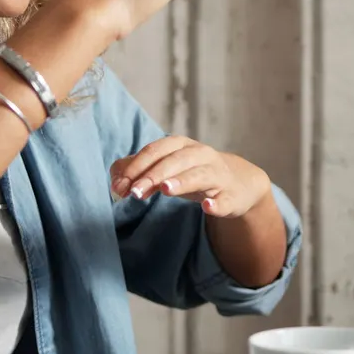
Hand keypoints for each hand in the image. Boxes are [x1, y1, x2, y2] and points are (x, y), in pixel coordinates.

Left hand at [109, 136, 270, 217]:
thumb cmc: (193, 174)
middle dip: (153, 175)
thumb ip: (138, 171)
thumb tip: (116, 181)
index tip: (121, 186)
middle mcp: (200, 155)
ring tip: (166, 189)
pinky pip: (225, 199)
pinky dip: (217, 203)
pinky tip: (208, 207)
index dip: (137, 167)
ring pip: (200, 175)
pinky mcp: (231, 195)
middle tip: (134, 192)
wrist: (237, 184)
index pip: (155, 151)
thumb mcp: (166, 168)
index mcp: (181, 146)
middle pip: (175, 161)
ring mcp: (218, 174)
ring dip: (183, 181)